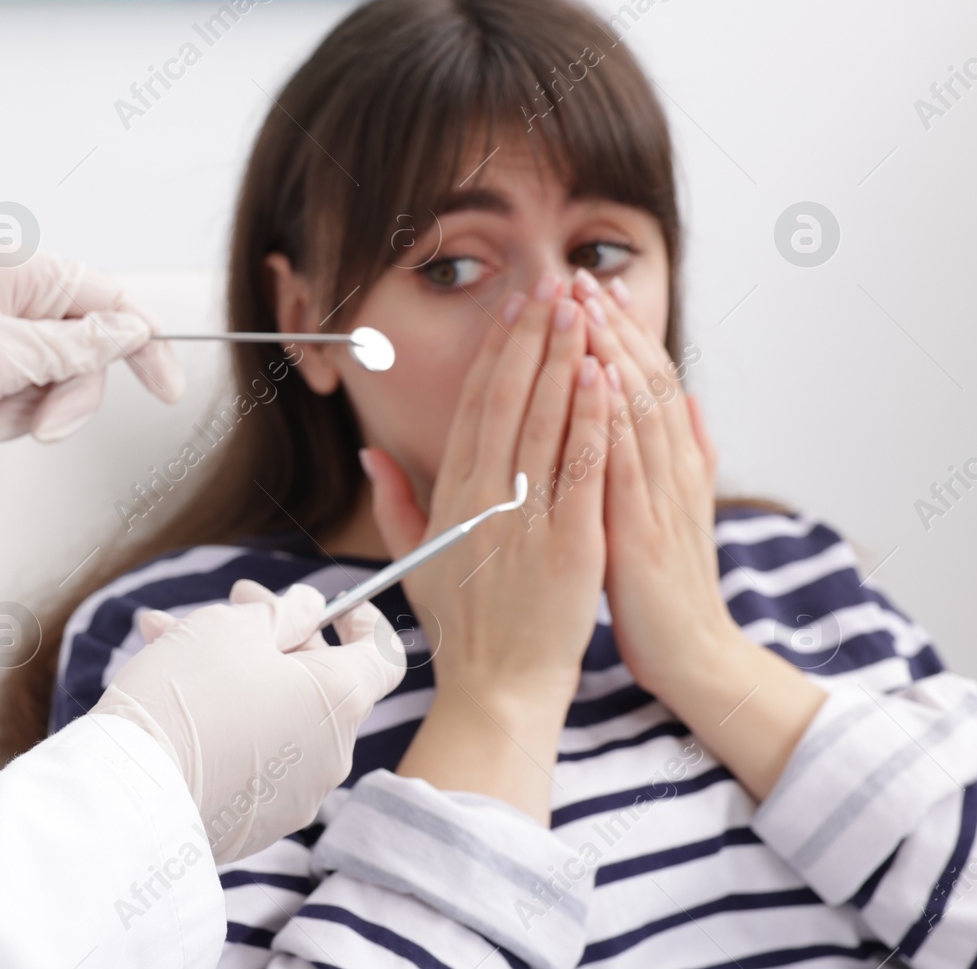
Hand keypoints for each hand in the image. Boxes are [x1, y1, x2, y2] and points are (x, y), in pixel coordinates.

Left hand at [0, 251, 184, 442]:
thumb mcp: (3, 359)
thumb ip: (77, 348)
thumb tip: (132, 331)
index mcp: (25, 272)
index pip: (113, 302)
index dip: (146, 346)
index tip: (166, 389)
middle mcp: (17, 292)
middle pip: (88, 348)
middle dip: (69, 395)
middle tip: (45, 427)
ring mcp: (1, 325)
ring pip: (58, 375)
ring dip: (34, 409)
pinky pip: (27, 387)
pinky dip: (12, 411)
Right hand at [92, 580, 405, 863]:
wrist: (130, 792)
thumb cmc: (186, 697)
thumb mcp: (234, 629)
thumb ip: (285, 611)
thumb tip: (310, 608)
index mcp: (340, 701)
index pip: (383, 655)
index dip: (363, 622)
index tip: (334, 606)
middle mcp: (332, 755)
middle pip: (319, 681)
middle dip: (276, 635)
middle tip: (230, 603)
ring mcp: (296, 796)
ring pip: (279, 714)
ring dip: (239, 672)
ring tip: (170, 638)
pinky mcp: (257, 823)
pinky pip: (256, 756)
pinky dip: (230, 721)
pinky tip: (174, 692)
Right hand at [362, 276, 608, 820]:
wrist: (498, 690)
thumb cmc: (462, 628)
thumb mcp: (413, 561)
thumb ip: (394, 502)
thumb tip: (372, 453)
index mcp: (450, 497)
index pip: (475, 407)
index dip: (496, 351)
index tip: (516, 308)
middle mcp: (483, 499)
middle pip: (508, 400)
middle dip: (533, 336)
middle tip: (553, 286)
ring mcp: (525, 521)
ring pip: (545, 423)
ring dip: (563, 360)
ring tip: (581, 310)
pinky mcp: (569, 546)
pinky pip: (582, 471)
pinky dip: (593, 421)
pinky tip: (604, 378)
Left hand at [569, 270, 729, 692]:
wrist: (693, 657)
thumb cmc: (667, 588)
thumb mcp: (677, 513)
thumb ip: (685, 455)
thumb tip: (690, 401)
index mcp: (670, 466)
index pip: (642, 384)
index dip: (618, 333)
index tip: (590, 288)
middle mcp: (669, 472)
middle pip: (640, 384)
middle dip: (609, 328)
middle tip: (578, 278)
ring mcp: (659, 499)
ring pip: (637, 412)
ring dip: (610, 356)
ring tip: (583, 309)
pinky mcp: (644, 533)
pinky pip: (626, 466)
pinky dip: (612, 419)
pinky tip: (596, 382)